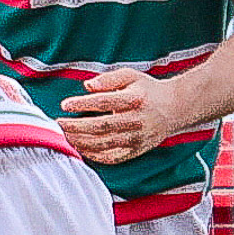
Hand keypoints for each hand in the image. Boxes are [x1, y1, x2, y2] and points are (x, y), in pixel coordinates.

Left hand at [58, 68, 186, 165]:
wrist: (175, 108)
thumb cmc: (146, 90)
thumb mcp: (130, 76)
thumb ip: (108, 79)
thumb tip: (86, 86)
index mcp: (135, 99)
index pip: (104, 103)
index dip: (82, 104)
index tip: (65, 105)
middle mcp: (137, 121)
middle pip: (101, 127)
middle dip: (76, 126)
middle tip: (58, 124)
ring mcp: (137, 138)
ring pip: (104, 144)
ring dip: (81, 142)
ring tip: (64, 136)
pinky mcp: (136, 150)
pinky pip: (111, 157)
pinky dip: (93, 155)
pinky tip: (79, 148)